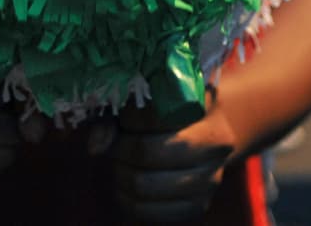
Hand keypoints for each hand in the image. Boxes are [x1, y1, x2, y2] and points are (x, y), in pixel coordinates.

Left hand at [113, 100, 236, 222]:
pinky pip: (148, 212)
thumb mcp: (154, 97)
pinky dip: (127, 199)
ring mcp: (209, 182)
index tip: (123, 116)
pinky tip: (126, 183)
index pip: (157, 117)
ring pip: (144, 186)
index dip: (130, 118)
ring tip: (120, 160)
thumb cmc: (175, 108)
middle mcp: (215, 148)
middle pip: (149, 153)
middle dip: (121, 147)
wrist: (213, 128)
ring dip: (121, 173)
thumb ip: (121, 112)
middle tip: (114, 142)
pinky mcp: (196, 207)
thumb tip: (95, 145)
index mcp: (208, 114)